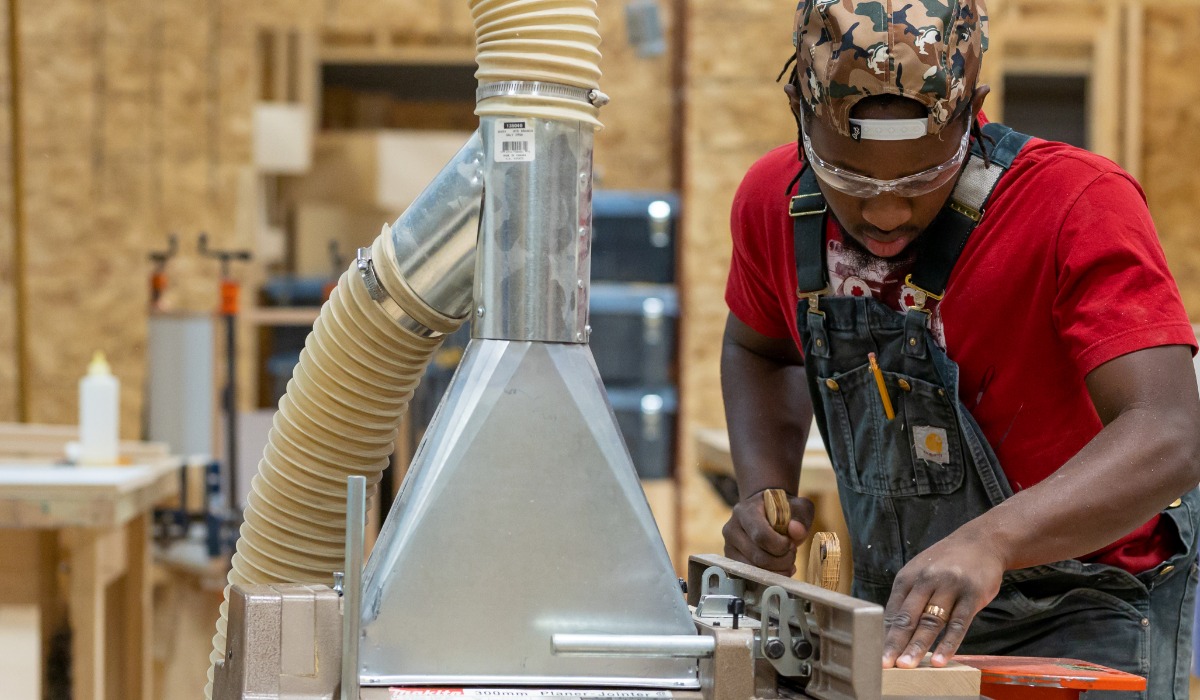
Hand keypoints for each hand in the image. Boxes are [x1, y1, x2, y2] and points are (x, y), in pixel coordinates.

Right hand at [722, 490, 814, 575]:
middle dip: (782, 561)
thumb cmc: (783, 511)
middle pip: (758, 557)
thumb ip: (800, 517)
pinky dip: (768, 577)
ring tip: (788, 563)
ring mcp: (729, 546)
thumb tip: (796, 531)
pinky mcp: (731, 561)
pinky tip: (779, 569)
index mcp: (746, 510)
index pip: (761, 535)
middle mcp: (732, 528)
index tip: (791, 544)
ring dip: (777, 571)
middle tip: (792, 554)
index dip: (780, 546)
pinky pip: (750, 577)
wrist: (766, 513)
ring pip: (754, 570)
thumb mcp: (797, 507)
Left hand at [881, 533, 1005, 668]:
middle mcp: (926, 580)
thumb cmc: (946, 562)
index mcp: (908, 577)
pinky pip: (958, 624)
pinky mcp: (972, 595)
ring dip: (918, 646)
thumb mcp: (920, 571)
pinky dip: (948, 643)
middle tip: (885, 664)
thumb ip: (908, 597)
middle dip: (895, 642)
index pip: (892, 610)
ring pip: (931, 621)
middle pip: (908, 617)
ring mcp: (950, 587)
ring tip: (907, 666)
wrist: (983, 541)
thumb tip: (891, 629)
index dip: (883, 634)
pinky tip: (940, 660)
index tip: (874, 654)